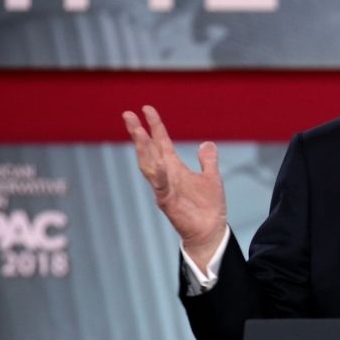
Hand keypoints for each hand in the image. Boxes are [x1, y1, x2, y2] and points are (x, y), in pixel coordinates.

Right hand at [122, 106, 227, 268]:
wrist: (210, 231)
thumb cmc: (208, 207)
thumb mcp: (211, 178)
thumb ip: (208, 161)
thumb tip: (208, 144)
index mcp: (174, 168)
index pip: (161, 142)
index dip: (154, 125)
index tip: (146, 108)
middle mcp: (166, 176)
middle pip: (149, 150)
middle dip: (138, 133)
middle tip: (127, 114)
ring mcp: (164, 188)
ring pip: (148, 165)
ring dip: (143, 148)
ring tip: (137, 130)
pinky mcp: (168, 202)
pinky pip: (161, 187)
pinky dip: (159, 175)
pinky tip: (158, 163)